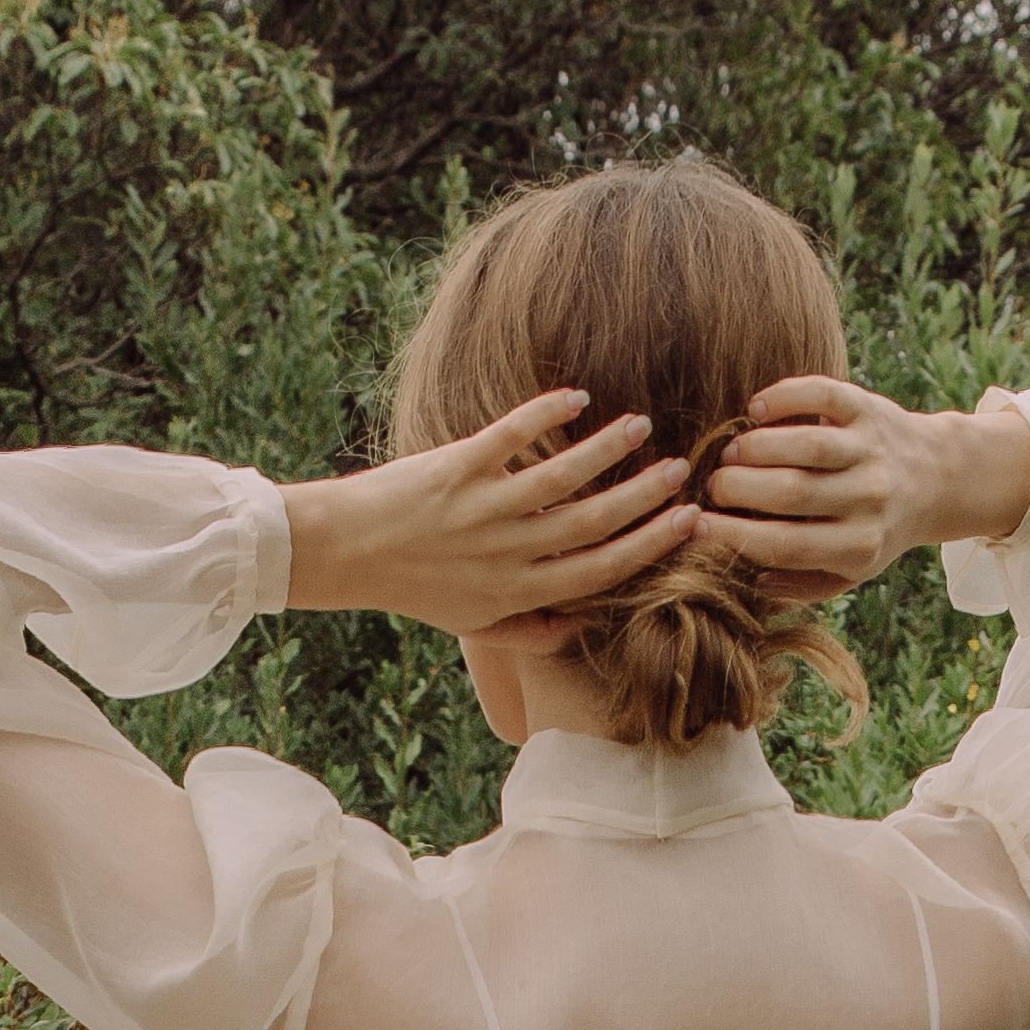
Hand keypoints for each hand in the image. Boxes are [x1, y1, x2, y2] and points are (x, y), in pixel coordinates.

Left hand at [279, 395, 697, 643]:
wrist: (343, 552)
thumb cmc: (412, 586)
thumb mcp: (470, 624)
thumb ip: (527, 630)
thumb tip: (579, 626)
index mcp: (517, 591)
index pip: (600, 571)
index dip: (648, 547)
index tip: (686, 522)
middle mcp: (506, 553)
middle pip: (593, 524)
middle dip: (644, 497)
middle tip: (681, 470)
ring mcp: (482, 509)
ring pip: (561, 478)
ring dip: (606, 450)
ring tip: (640, 426)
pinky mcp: (456, 468)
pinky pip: (510, 437)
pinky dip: (545, 415)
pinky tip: (577, 398)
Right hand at [701, 380, 1029, 591]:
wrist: (934, 478)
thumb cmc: (872, 529)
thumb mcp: (848, 572)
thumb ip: (800, 585)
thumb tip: (749, 577)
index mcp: (859, 546)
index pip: (786, 545)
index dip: (733, 535)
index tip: (695, 527)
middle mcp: (869, 498)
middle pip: (792, 493)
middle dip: (738, 488)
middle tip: (713, 486)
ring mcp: (871, 450)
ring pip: (807, 445)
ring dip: (756, 447)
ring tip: (730, 453)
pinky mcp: (868, 409)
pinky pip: (822, 396)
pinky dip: (785, 397)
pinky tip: (755, 409)